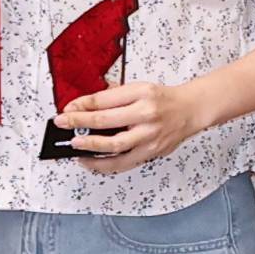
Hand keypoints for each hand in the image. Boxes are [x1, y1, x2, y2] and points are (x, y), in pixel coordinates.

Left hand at [58, 81, 195, 171]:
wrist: (191, 110)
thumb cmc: (164, 99)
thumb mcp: (139, 88)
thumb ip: (113, 96)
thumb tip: (84, 105)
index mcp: (142, 94)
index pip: (104, 100)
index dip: (82, 105)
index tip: (67, 109)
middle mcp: (146, 115)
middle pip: (106, 121)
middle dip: (79, 123)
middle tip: (63, 124)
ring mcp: (149, 136)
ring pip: (114, 146)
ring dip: (90, 146)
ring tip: (75, 145)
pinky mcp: (151, 152)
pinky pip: (123, 163)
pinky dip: (103, 165)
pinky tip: (91, 161)